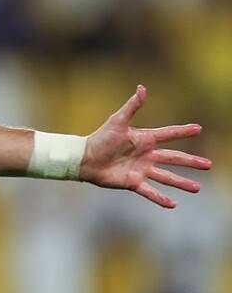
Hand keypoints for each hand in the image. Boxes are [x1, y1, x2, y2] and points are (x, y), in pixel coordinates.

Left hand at [79, 85, 211, 208]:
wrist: (84, 158)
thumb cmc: (100, 138)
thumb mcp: (117, 121)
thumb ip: (132, 106)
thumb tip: (142, 88)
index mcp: (145, 139)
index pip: (169, 134)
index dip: (183, 131)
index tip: (199, 128)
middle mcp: (146, 155)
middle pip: (174, 158)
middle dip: (191, 162)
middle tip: (208, 165)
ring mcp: (141, 170)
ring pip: (166, 177)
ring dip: (181, 182)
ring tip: (196, 188)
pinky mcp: (132, 182)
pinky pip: (149, 191)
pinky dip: (160, 198)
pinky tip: (173, 204)